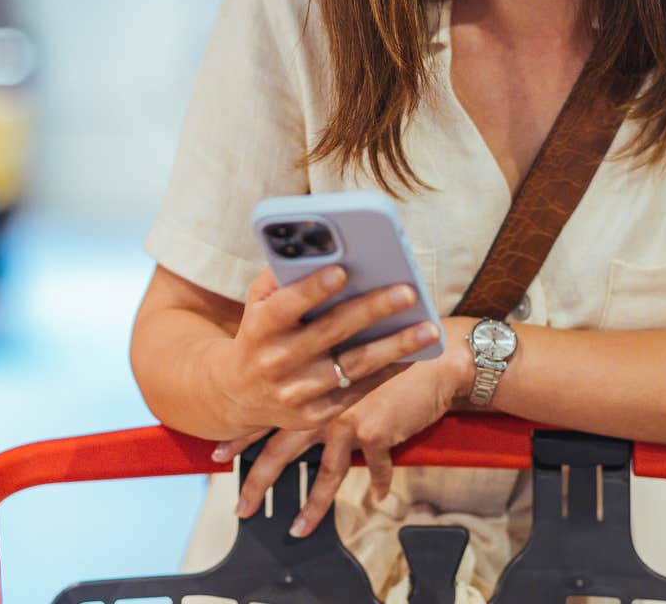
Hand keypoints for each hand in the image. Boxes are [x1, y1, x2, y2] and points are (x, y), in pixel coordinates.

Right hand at [207, 267, 442, 437]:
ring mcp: (295, 393)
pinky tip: (415, 354)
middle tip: (407, 292)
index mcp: (259, 328)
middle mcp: (275, 362)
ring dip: (394, 347)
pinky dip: (388, 372)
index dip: (311, 290)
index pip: (285, 307)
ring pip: (352, 366)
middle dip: (371, 311)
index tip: (342, 270)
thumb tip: (320, 249)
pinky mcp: (313, 416)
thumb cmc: (260, 332)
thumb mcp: (257, 303)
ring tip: (429, 328)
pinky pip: (358, 391)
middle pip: (329, 334)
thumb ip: (282, 277)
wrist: (236, 393)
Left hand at [213, 334, 471, 537]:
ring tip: (298, 529)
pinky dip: (379, 483)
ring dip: (312, 508)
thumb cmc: (390, 342)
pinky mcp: (376, 432)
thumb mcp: (348, 350)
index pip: (264, 415)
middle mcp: (320, 405)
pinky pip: (375, 468)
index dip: (241, 437)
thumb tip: (305, 386)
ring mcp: (347, 420)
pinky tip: (378, 497)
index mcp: (308, 386)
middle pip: (281, 452)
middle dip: (258, 483)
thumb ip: (321, 370)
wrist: (433, 353)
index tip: (218, 456)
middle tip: (242, 508)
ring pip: (324, 475)